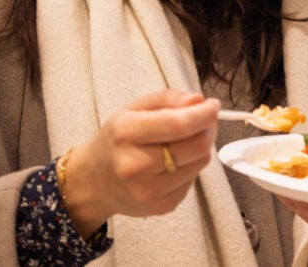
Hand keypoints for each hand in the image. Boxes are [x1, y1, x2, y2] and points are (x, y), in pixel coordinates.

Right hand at [62, 89, 219, 237]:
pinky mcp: (160, 207)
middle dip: (208, 129)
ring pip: (199, 163)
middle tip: (206, 120)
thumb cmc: (117, 139)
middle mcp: (135, 165)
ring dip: (201, 148)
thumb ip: (167, 99)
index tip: (214, 105)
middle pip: (196, 146)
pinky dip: (191, 167)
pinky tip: (175, 162)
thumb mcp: (133, 109)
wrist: (93, 181)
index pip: (179, 124)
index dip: (204, 114)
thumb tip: (198, 100)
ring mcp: (148, 191)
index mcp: (126, 133)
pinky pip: (193, 181)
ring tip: (186, 141)